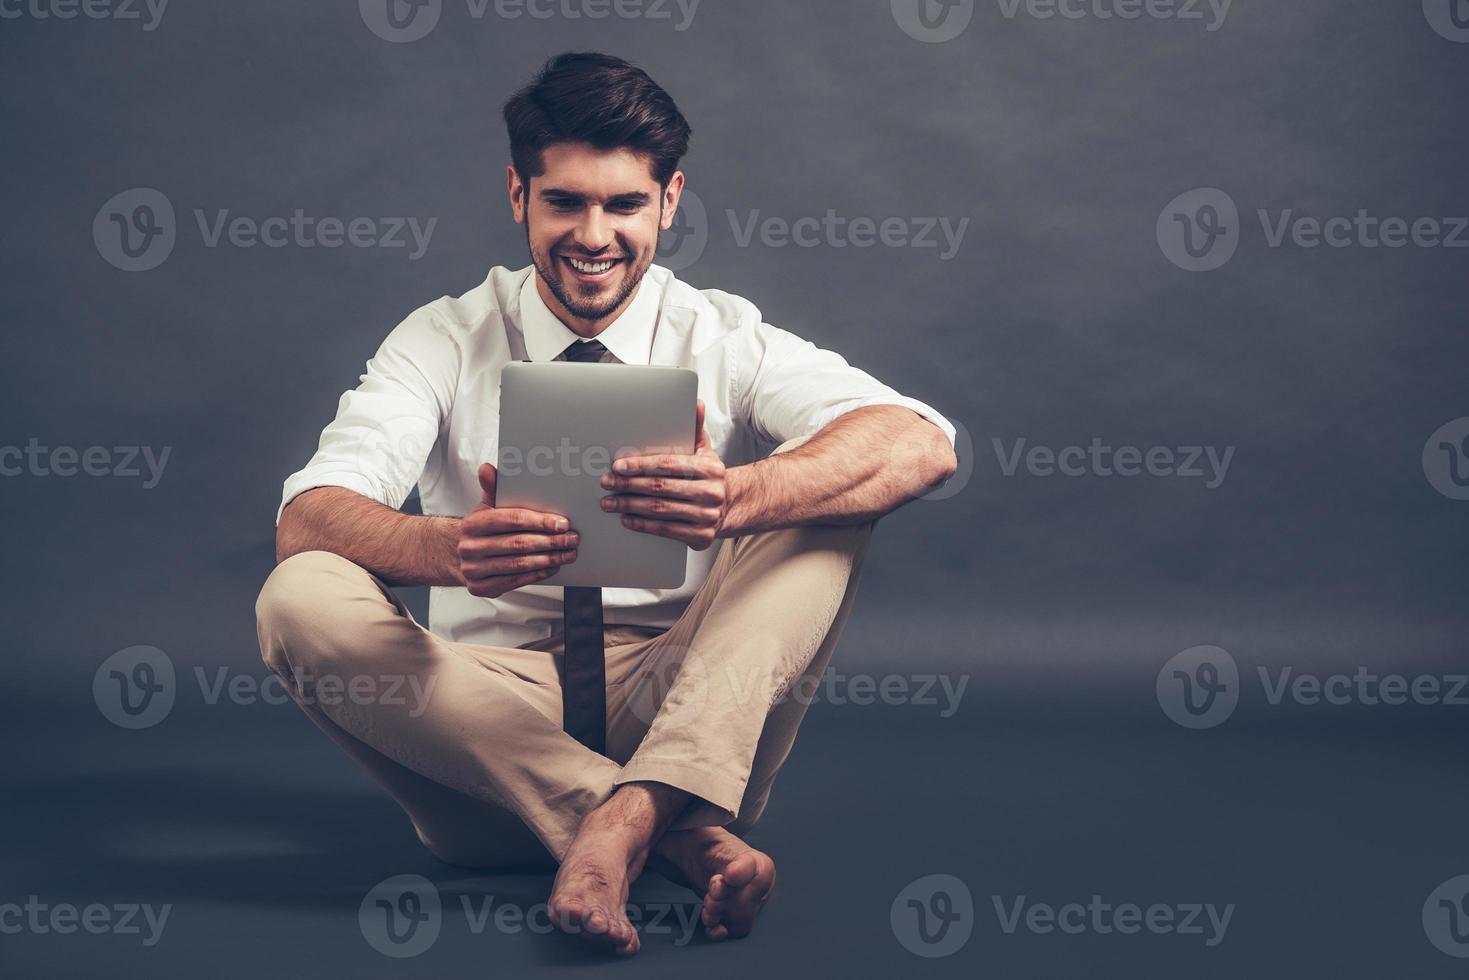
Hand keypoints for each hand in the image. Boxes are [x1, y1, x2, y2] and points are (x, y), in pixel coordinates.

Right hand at [458, 462, 579, 597]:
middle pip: (518, 544)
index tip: (562, 523)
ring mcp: (473, 570)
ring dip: (548, 559)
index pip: (512, 520)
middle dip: (550, 541)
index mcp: (472, 523)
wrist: (460, 555)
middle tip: (572, 539)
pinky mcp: (480, 587)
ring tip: (567, 553)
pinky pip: (514, 581)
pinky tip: (552, 567)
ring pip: (519, 564)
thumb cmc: (482, 528)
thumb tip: (487, 468)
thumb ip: (492, 488)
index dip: (540, 521)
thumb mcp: (486, 506)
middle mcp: (470, 547)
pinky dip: (537, 574)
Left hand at [598, 398, 727, 550]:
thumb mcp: (705, 450)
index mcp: (710, 468)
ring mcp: (706, 516)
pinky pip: (666, 530)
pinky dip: (643, 524)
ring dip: (630, 506)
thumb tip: (696, 403)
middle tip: (607, 482)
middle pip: (660, 488)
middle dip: (628, 485)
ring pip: (660, 510)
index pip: (668, 464)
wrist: (732, 506)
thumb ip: (695, 428)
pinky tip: (627, 518)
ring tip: (609, 502)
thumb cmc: (709, 475)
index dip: (641, 465)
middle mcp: (710, 492)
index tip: (618, 466)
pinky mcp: (701, 536)